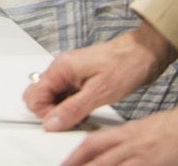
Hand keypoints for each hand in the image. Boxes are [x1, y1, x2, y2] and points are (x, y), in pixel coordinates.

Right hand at [27, 25, 177, 131]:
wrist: (144, 54)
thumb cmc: (125, 65)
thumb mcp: (99, 93)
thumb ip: (72, 109)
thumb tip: (52, 122)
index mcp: (60, 69)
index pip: (34, 96)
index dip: (46, 113)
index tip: (63, 122)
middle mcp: (61, 69)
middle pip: (38, 96)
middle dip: (50, 112)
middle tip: (70, 120)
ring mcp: (70, 73)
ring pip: (52, 97)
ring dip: (63, 110)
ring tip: (83, 115)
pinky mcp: (79, 79)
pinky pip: (65, 95)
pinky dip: (72, 106)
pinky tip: (86, 110)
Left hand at [56, 98, 177, 165]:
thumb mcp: (154, 129)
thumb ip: (137, 140)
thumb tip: (129, 153)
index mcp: (131, 131)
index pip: (93, 142)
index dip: (76, 155)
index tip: (64, 162)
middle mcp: (133, 143)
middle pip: (96, 157)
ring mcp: (146, 155)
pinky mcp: (160, 164)